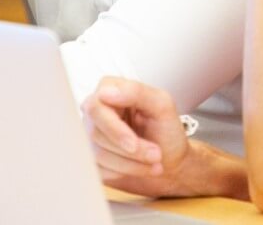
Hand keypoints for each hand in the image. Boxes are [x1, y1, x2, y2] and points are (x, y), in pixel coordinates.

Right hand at [84, 77, 191, 197]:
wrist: (171, 163)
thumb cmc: (167, 131)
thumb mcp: (162, 105)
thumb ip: (136, 92)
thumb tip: (105, 92)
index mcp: (110, 89)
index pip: (96, 107)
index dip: (114, 129)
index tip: (133, 144)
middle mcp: (96, 111)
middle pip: (96, 133)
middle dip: (130, 151)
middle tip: (156, 155)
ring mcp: (91, 135)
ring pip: (97, 154)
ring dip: (130, 164)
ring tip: (154, 163)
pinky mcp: (92, 158)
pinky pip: (97, 170)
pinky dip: (123, 173)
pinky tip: (139, 168)